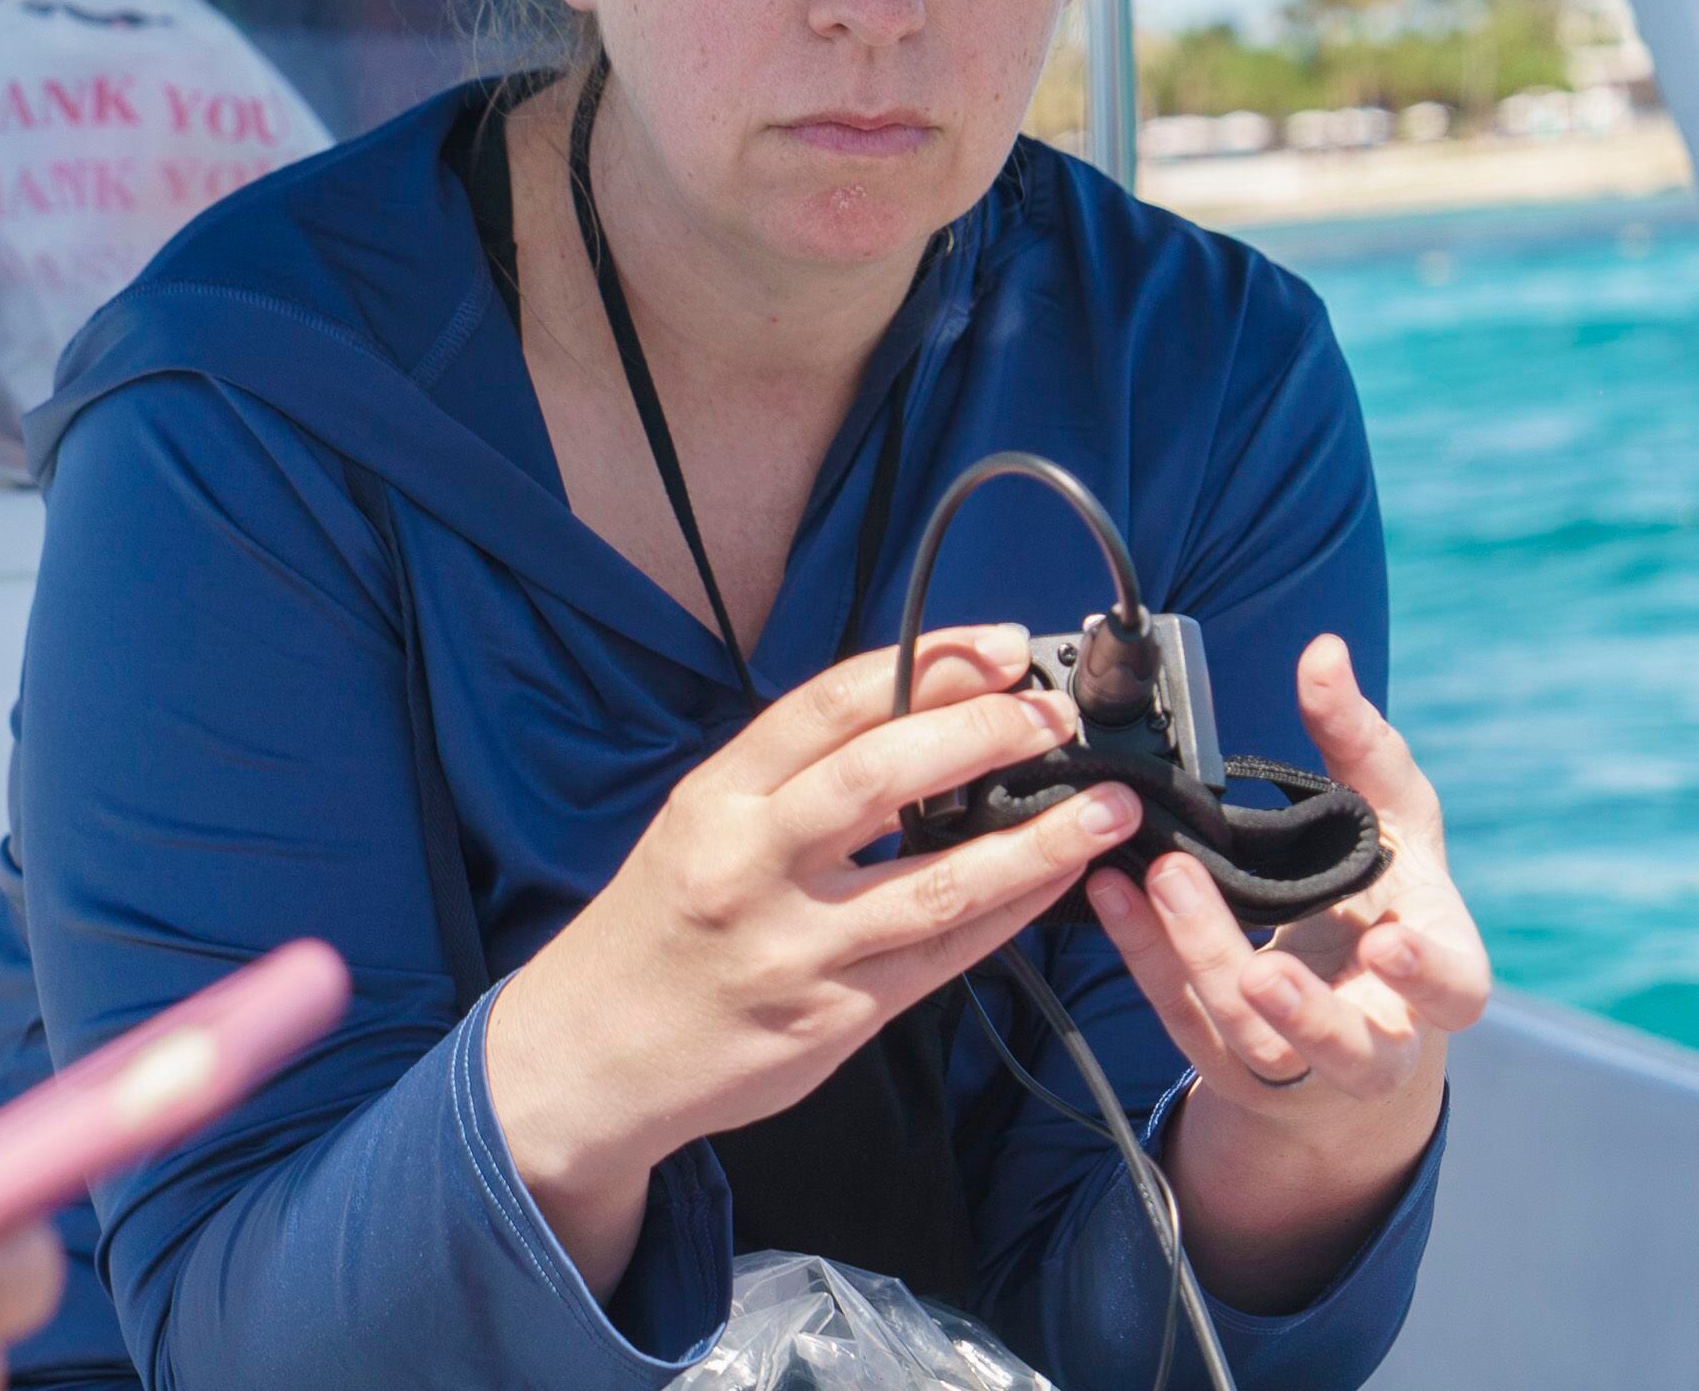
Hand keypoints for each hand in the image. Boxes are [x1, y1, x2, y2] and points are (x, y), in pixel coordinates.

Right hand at [486, 624, 1146, 1290]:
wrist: (594, 1053)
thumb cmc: (666, 920)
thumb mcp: (704, 822)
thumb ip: (796, 776)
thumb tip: (929, 711)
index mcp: (719, 798)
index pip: (832, 705)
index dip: (929, 664)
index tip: (1003, 646)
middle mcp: (752, 865)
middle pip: (884, 776)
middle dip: (986, 734)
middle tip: (1056, 716)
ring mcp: (796, 948)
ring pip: (937, 884)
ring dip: (1036, 843)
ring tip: (1103, 809)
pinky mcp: (834, 1018)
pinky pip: (943, 959)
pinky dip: (1010, 914)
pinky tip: (1056, 882)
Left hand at [1083, 634, 1484, 1303]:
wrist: (1347, 999)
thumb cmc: (1385, 896)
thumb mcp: (1391, 819)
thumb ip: (1360, 742)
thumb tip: (1323, 654)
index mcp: (1435, 980)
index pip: (1451, 991)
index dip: (1424, 977)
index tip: (1387, 942)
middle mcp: (1375, 1038)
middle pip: (1341, 1043)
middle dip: (1299, 1009)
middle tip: (1259, 965)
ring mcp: (1297, 1063)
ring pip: (1252, 1041)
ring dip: (1203, 963)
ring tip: (1166, 882)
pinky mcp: (1226, 1063)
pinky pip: (1182, 1017)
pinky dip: (1144, 955)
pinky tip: (1111, 892)